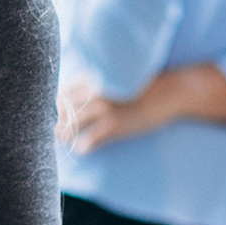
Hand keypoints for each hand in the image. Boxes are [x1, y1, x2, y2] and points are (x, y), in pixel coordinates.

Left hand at [58, 64, 225, 154]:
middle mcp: (95, 91)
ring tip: (63, 142)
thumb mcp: (118, 75)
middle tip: (53, 133)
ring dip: (64, 136)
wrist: (173, 89)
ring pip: (72, 126)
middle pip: (63, 110)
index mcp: (95, 77)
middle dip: (56, 123)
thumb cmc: (146, 83)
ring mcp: (105, 108)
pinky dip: (83, 146)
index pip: (63, 93)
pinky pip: (90, 139)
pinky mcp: (115, 124)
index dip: (55, 107)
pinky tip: (83, 148)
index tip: (52, 116)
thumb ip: (98, 81)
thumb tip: (80, 92)